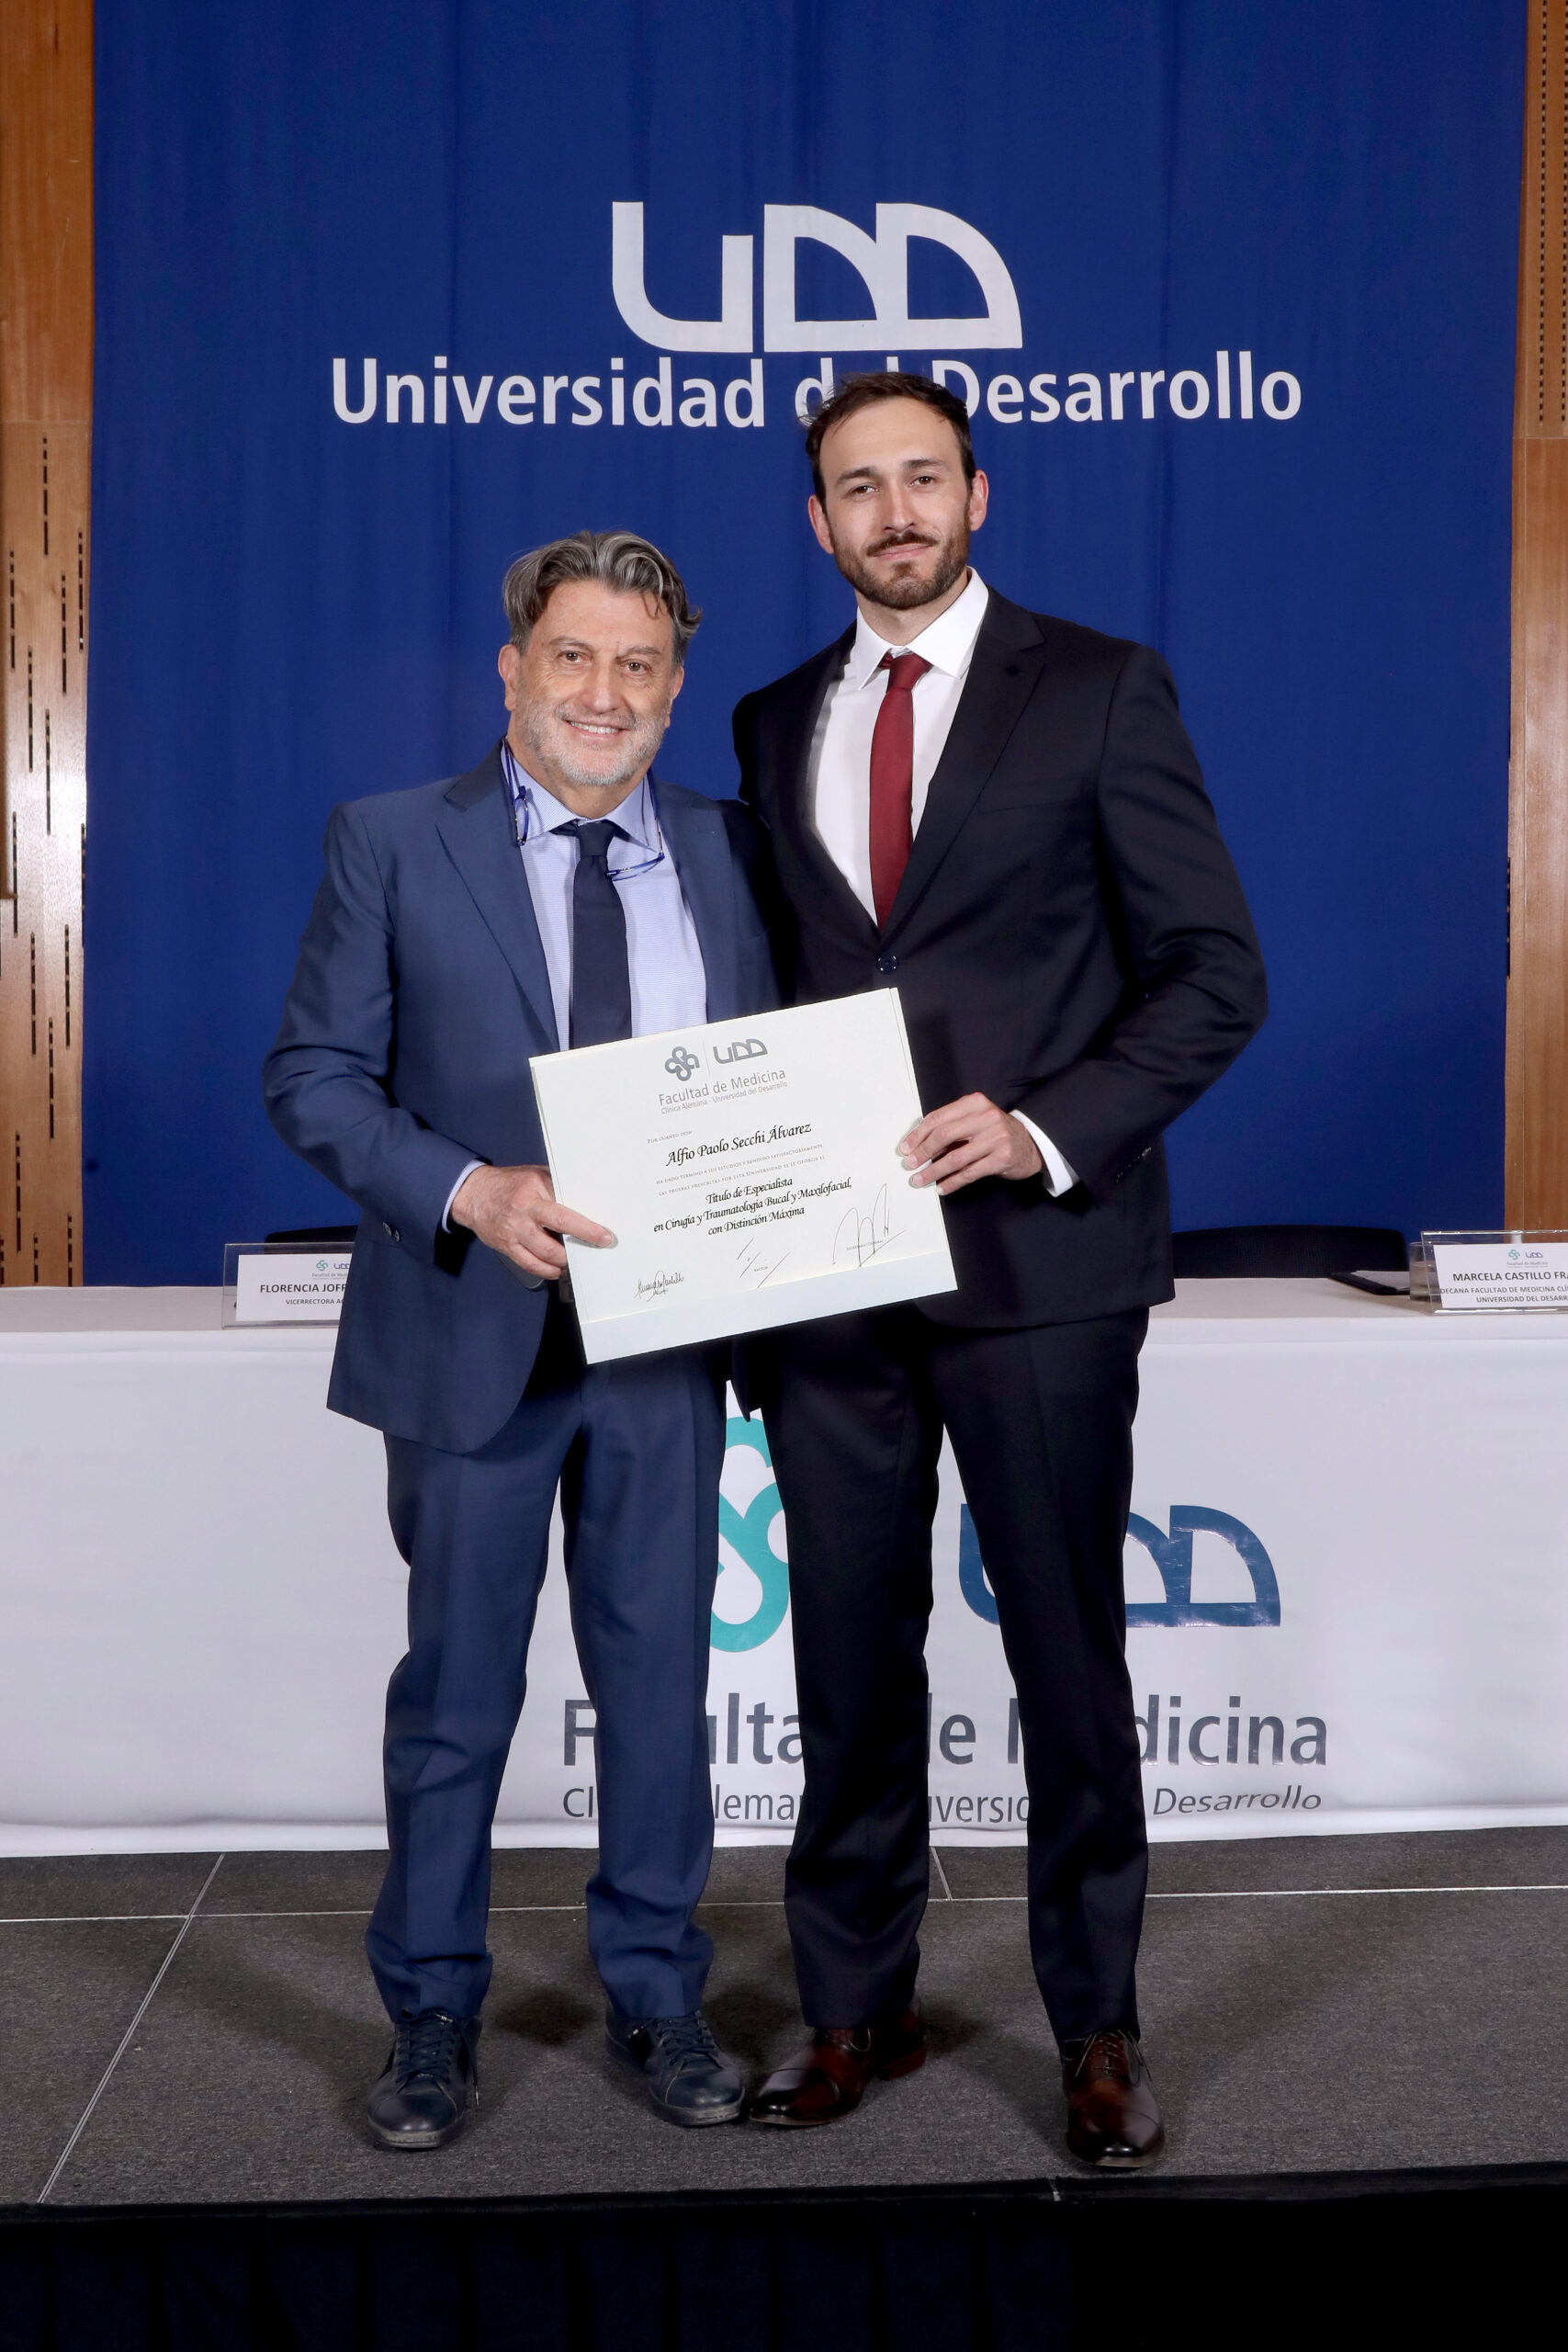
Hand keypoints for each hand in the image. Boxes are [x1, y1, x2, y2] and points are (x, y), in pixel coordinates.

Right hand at [450, 1164, 613, 1279]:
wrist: (474, 1194)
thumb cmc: (510, 1184)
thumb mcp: (536, 1175)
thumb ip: (557, 1188)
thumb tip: (585, 1200)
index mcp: (532, 1194)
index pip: (563, 1216)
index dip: (586, 1230)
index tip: (603, 1237)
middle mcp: (522, 1215)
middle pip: (553, 1242)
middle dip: (577, 1251)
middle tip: (592, 1251)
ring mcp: (513, 1233)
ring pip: (543, 1257)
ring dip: (562, 1262)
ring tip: (574, 1260)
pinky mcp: (506, 1247)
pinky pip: (530, 1265)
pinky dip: (546, 1270)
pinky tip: (555, 1268)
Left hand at [898, 1095, 1043, 1194]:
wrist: (1031, 1144)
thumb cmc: (995, 1132)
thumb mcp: (975, 1120)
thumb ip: (951, 1127)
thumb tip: (918, 1145)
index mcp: (975, 1103)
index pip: (938, 1118)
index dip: (918, 1135)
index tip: (906, 1148)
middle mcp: (986, 1117)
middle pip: (944, 1135)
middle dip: (923, 1152)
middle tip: (911, 1164)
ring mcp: (996, 1138)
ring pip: (955, 1157)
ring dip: (934, 1171)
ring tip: (920, 1180)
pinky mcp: (1002, 1158)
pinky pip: (970, 1173)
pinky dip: (952, 1182)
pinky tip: (942, 1187)